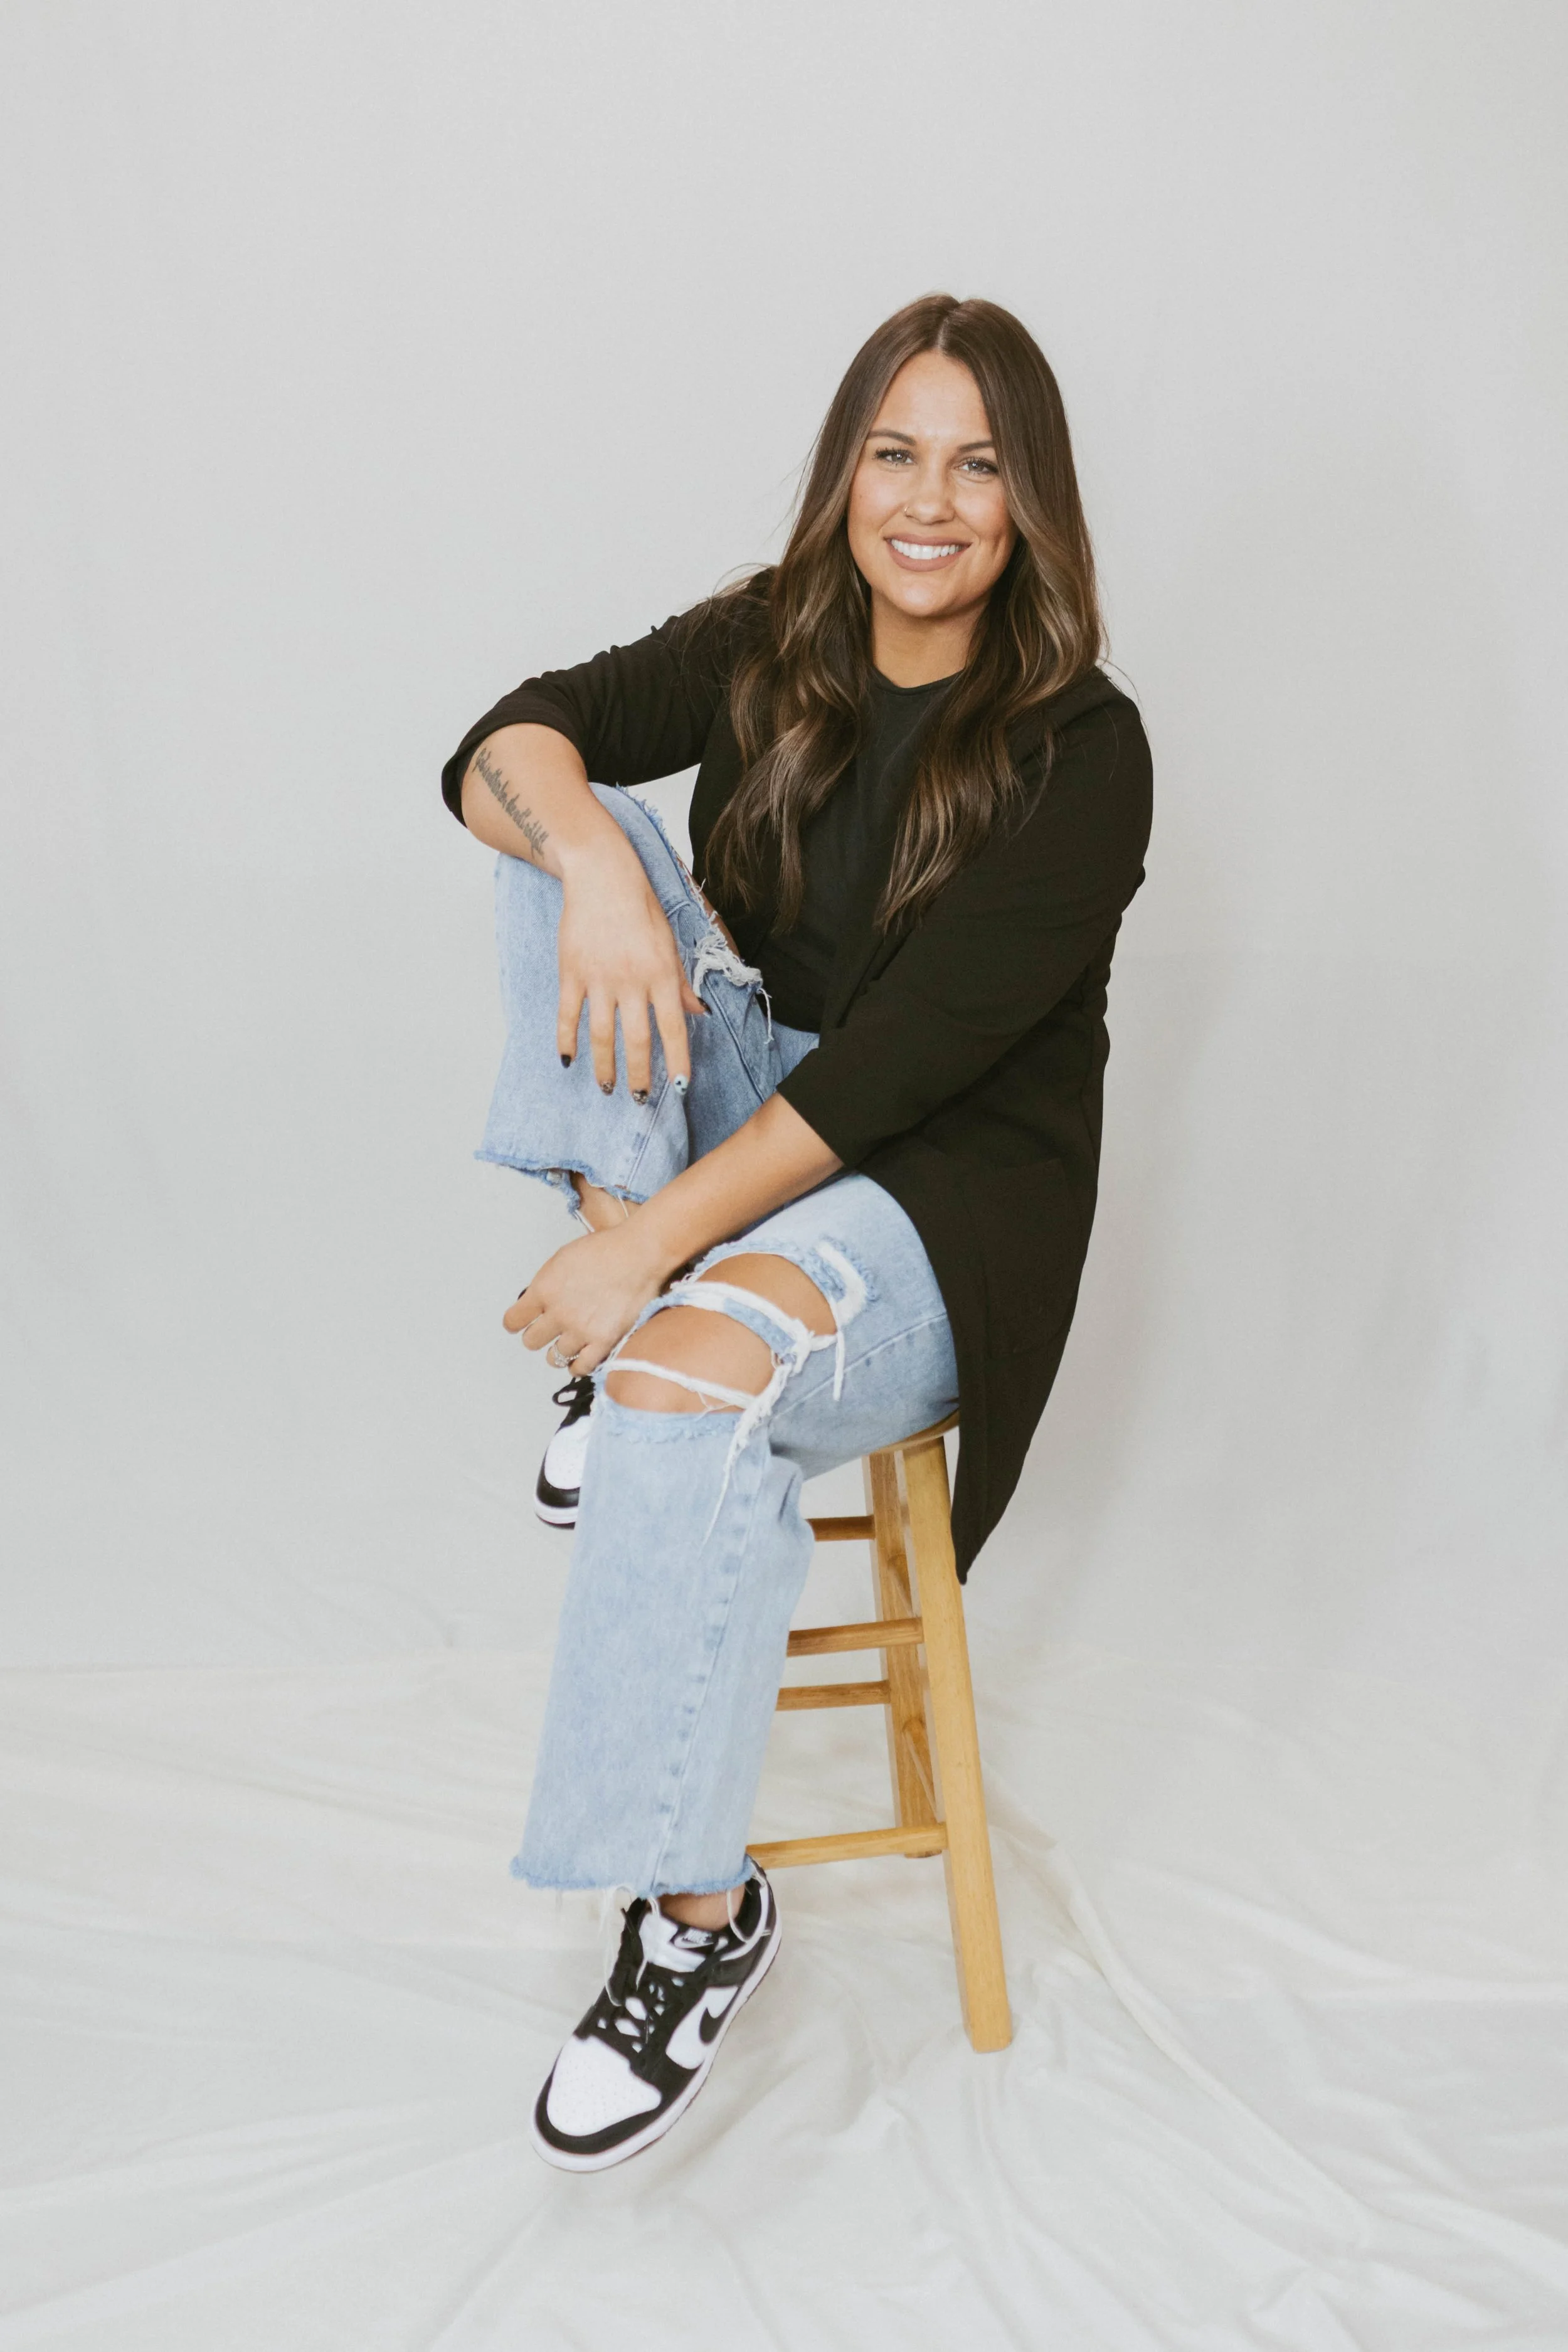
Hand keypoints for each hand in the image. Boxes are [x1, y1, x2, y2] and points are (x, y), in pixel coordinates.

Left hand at [504, 1220, 674, 1375]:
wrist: (640, 1254)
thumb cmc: (605, 1249)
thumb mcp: (562, 1258)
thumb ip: (546, 1284)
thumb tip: (536, 1302)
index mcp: (544, 1289)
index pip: (513, 1321)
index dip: (517, 1322)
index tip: (522, 1323)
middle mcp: (558, 1313)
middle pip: (531, 1341)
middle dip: (538, 1335)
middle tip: (549, 1330)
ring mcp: (580, 1330)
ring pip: (554, 1357)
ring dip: (559, 1350)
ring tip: (569, 1342)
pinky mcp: (604, 1342)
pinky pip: (580, 1367)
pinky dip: (577, 1365)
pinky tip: (580, 1357)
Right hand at [557, 837, 706, 1095]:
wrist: (601, 874)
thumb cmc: (640, 906)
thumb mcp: (670, 942)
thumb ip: (681, 982)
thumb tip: (698, 1013)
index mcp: (662, 974)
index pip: (674, 1028)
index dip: (677, 1061)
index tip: (679, 1088)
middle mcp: (632, 981)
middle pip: (638, 1040)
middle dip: (640, 1076)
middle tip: (639, 1099)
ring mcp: (599, 978)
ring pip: (602, 1035)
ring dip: (605, 1067)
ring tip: (607, 1087)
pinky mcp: (571, 973)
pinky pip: (568, 1015)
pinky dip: (566, 1041)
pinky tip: (568, 1061)